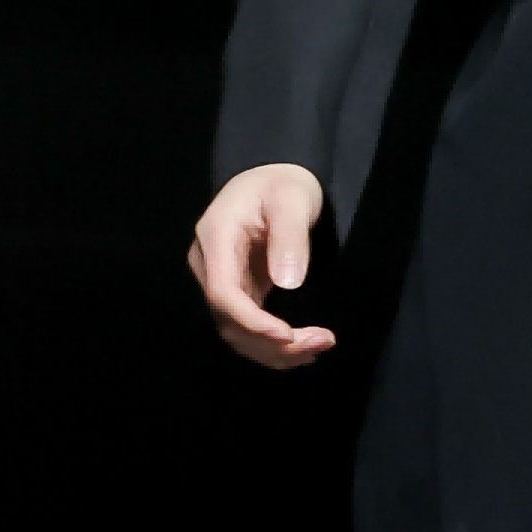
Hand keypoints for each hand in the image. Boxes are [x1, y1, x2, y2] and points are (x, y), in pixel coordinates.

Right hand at [190, 161, 335, 368]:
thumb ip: (289, 237)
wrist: (274, 181)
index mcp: (216, 237)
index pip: (222, 292)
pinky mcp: (237, 290)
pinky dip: (271, 343)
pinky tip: (302, 350)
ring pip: (236, 330)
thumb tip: (287, 284)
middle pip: (228, 319)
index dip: (252, 322)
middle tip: (321, 343)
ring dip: (274, 350)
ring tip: (319, 347)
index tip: (288, 336)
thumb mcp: (292, 199)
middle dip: (271, 342)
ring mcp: (220, 279)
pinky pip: (246, 325)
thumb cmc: (283, 184)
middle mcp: (209, 264)